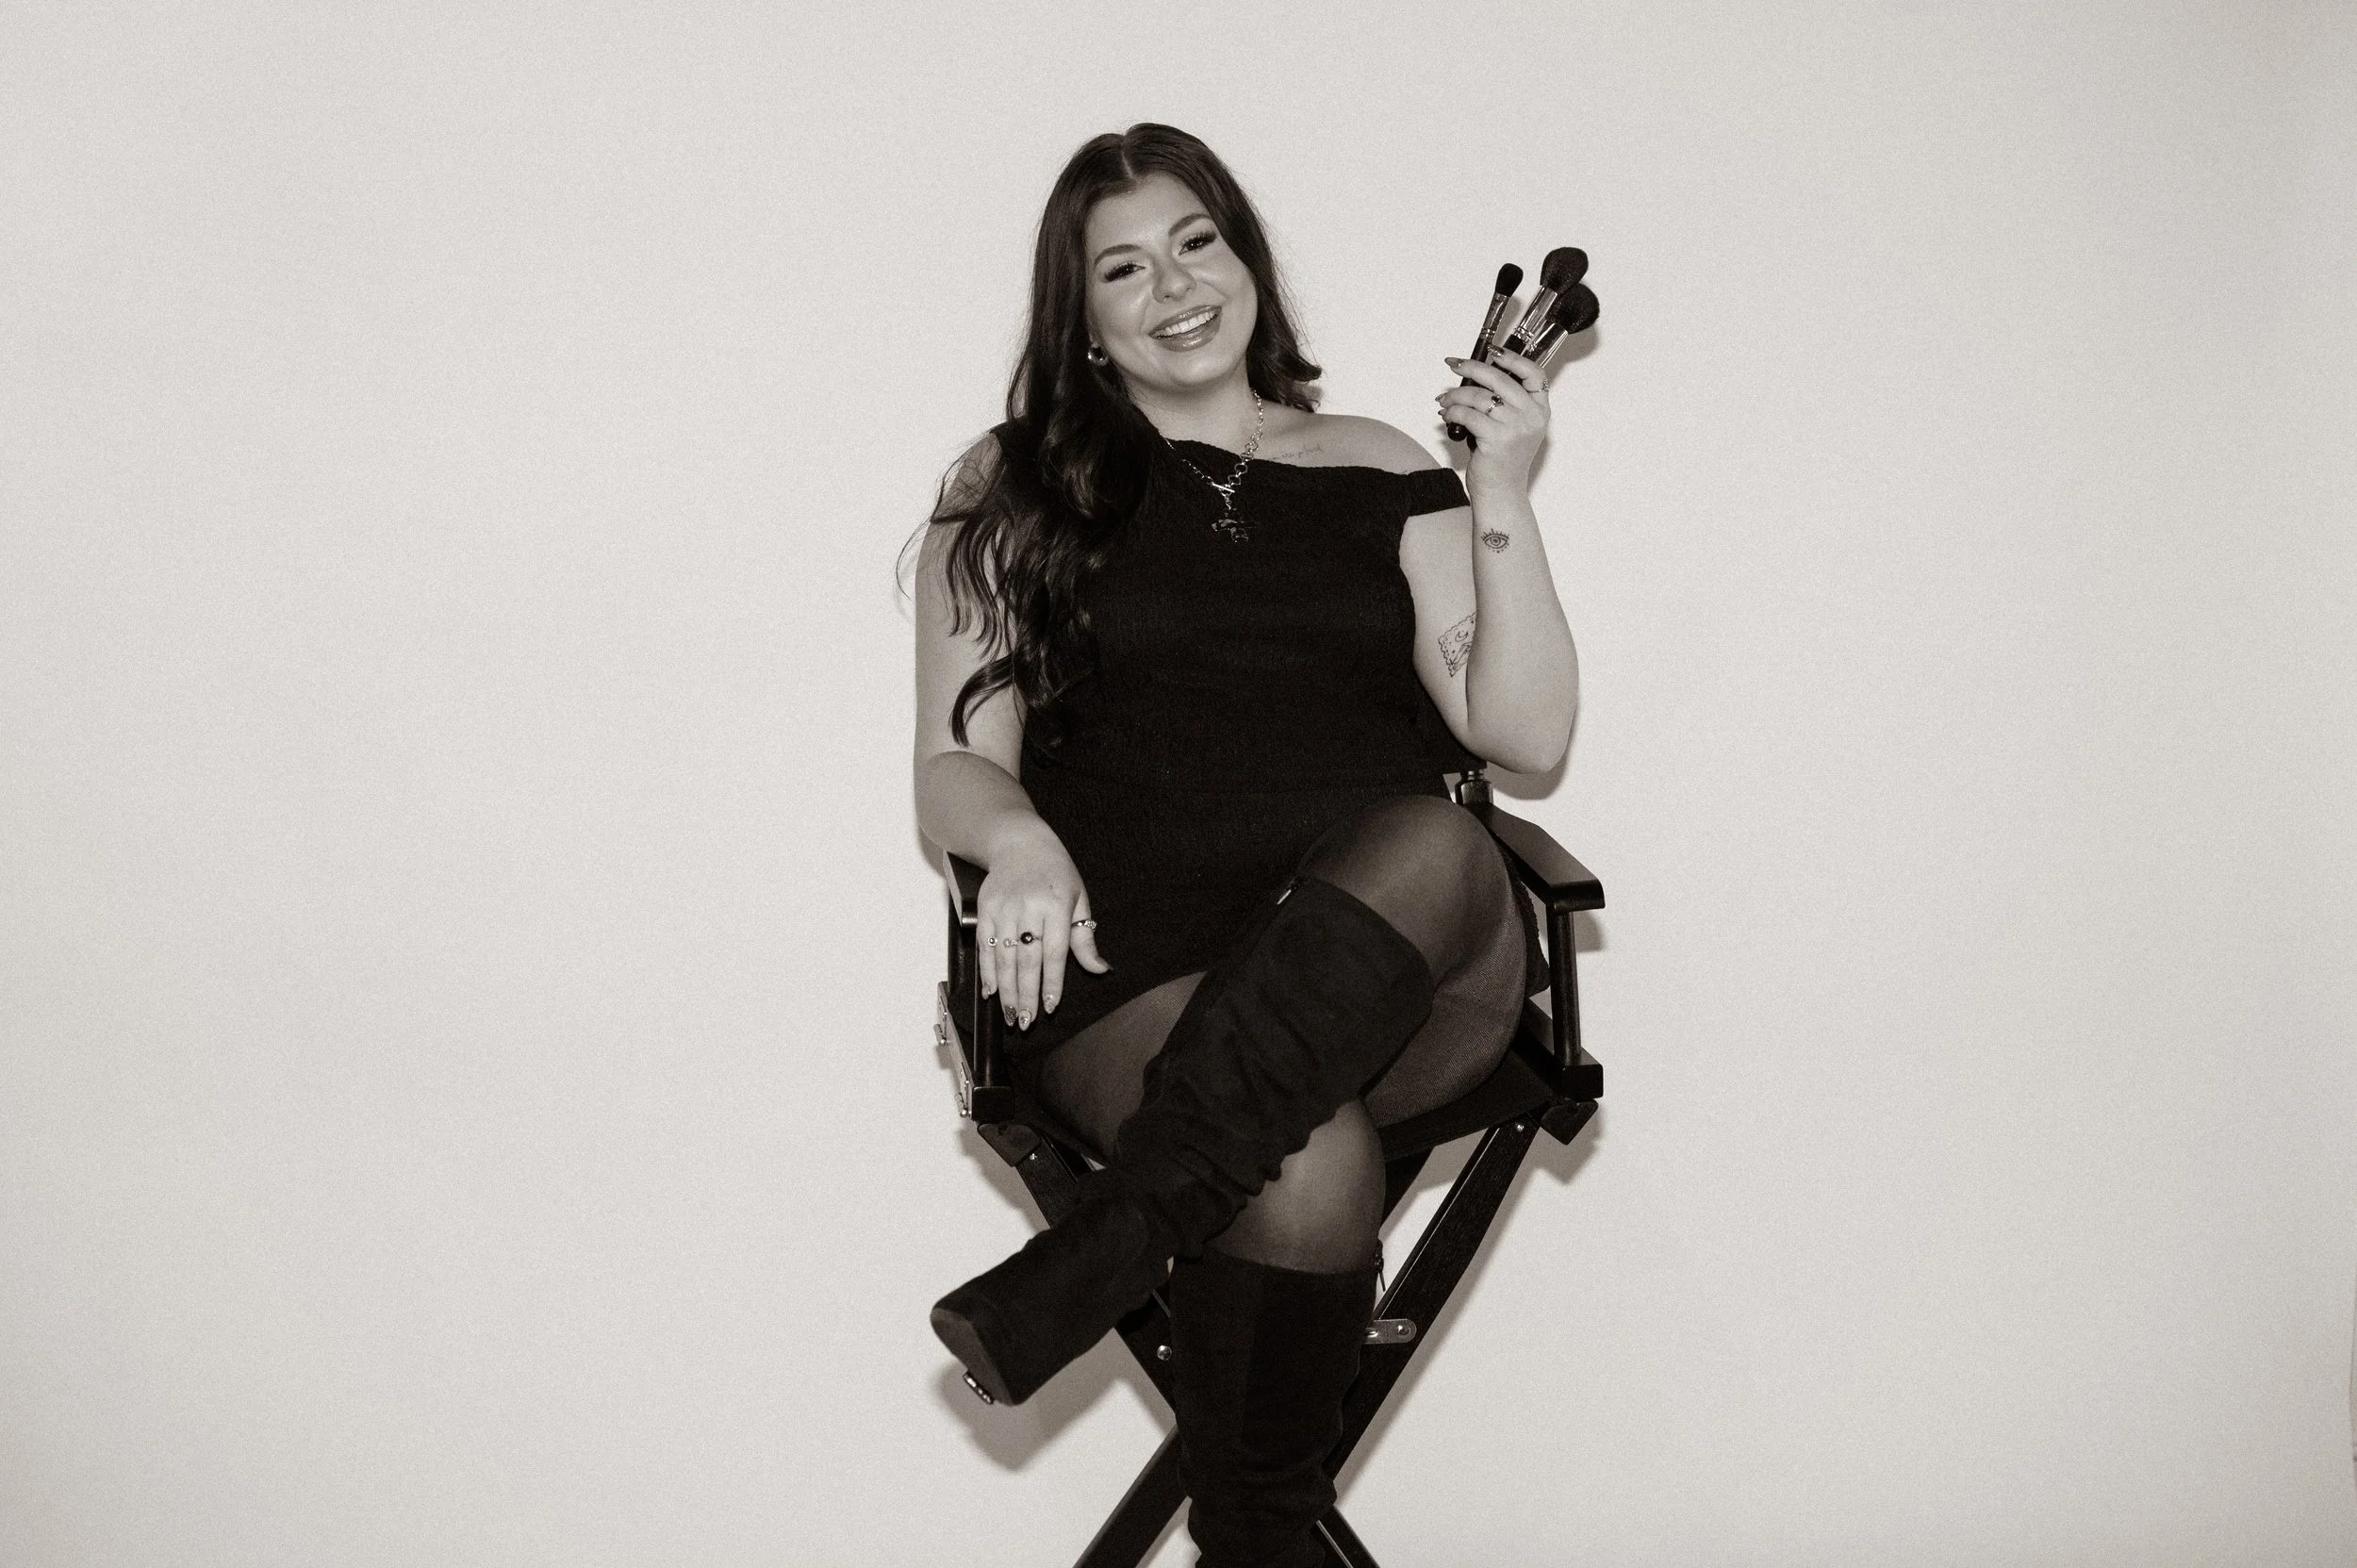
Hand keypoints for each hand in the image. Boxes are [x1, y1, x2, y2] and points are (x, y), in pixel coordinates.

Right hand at [976, 826, 1108, 1031]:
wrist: (1019, 843)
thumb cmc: (1055, 873)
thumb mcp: (1078, 900)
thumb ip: (1085, 939)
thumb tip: (1101, 970)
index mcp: (1056, 906)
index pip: (1054, 953)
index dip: (1051, 982)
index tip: (1050, 1006)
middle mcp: (1028, 908)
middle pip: (1026, 960)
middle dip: (1026, 995)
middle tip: (1026, 1022)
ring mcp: (1003, 909)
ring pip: (1003, 958)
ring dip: (1006, 990)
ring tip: (1011, 1014)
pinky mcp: (984, 910)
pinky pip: (984, 947)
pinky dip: (987, 972)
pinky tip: (991, 991)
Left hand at [1437, 348, 1550, 499]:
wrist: (1501, 490)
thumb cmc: (1504, 458)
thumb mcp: (1515, 427)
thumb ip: (1507, 402)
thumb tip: (1478, 375)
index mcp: (1540, 410)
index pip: (1534, 374)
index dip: (1512, 358)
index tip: (1492, 351)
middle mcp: (1531, 417)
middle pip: (1500, 379)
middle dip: (1472, 367)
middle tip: (1454, 364)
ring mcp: (1515, 428)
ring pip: (1479, 396)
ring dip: (1456, 395)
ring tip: (1445, 401)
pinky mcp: (1496, 439)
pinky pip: (1468, 415)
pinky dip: (1453, 412)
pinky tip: (1447, 416)